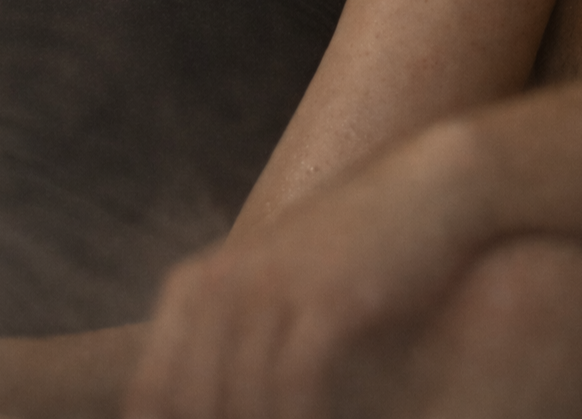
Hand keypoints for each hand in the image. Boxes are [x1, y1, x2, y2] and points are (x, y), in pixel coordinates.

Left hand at [126, 123, 482, 418]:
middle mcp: (221, 283)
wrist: (431, 185)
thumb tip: (205, 406)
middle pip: (192, 404)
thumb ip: (233, 341)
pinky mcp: (328, 301)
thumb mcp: (277, 282)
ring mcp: (272, 288)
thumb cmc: (355, 244)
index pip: (151, 392)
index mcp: (196, 285)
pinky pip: (293, 390)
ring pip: (241, 403)